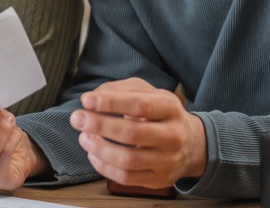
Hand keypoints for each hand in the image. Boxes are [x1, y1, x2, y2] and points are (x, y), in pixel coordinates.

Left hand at [70, 78, 205, 188]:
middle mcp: (173, 135)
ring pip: (127, 159)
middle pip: (132, 133)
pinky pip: (126, 177)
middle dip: (99, 125)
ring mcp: (167, 160)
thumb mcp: (149, 92)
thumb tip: (93, 97)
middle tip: (77, 118)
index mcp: (170, 108)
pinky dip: (104, 166)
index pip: (139, 104)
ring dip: (98, 148)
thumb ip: (121, 90)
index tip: (86, 100)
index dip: (110, 102)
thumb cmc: (162, 114)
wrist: (192, 144)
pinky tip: (94, 154)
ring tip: (83, 137)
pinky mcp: (159, 179)